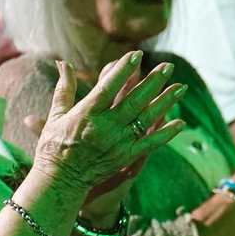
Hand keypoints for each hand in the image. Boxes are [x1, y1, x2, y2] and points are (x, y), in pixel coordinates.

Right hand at [29, 52, 187, 194]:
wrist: (59, 181)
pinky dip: (166, 134)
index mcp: (86, 113)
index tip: (137, 55)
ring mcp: (117, 142)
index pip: (108, 87)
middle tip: (168, 66)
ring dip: (165, 102)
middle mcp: (104, 127)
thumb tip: (64, 63)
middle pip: (133, 100)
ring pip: (146, 119)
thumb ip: (64, 88)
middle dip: (153, 82)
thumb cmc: (54, 145)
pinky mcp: (125, 157)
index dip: (123, 70)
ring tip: (181, 87)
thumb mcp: (56, 115)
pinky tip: (181, 122)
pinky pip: (150, 144)